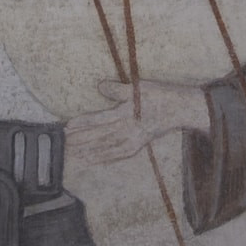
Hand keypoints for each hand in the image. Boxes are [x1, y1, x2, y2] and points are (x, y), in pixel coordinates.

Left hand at [65, 78, 209, 165]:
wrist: (181, 109)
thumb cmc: (160, 95)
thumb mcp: (140, 87)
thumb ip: (118, 90)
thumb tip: (100, 86)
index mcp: (127, 114)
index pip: (100, 120)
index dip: (83, 123)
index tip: (67, 127)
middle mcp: (128, 130)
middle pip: (100, 136)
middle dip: (81, 140)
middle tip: (64, 144)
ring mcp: (133, 140)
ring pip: (107, 147)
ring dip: (89, 151)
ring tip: (73, 154)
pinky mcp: (138, 144)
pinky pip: (118, 154)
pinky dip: (104, 157)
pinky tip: (94, 159)